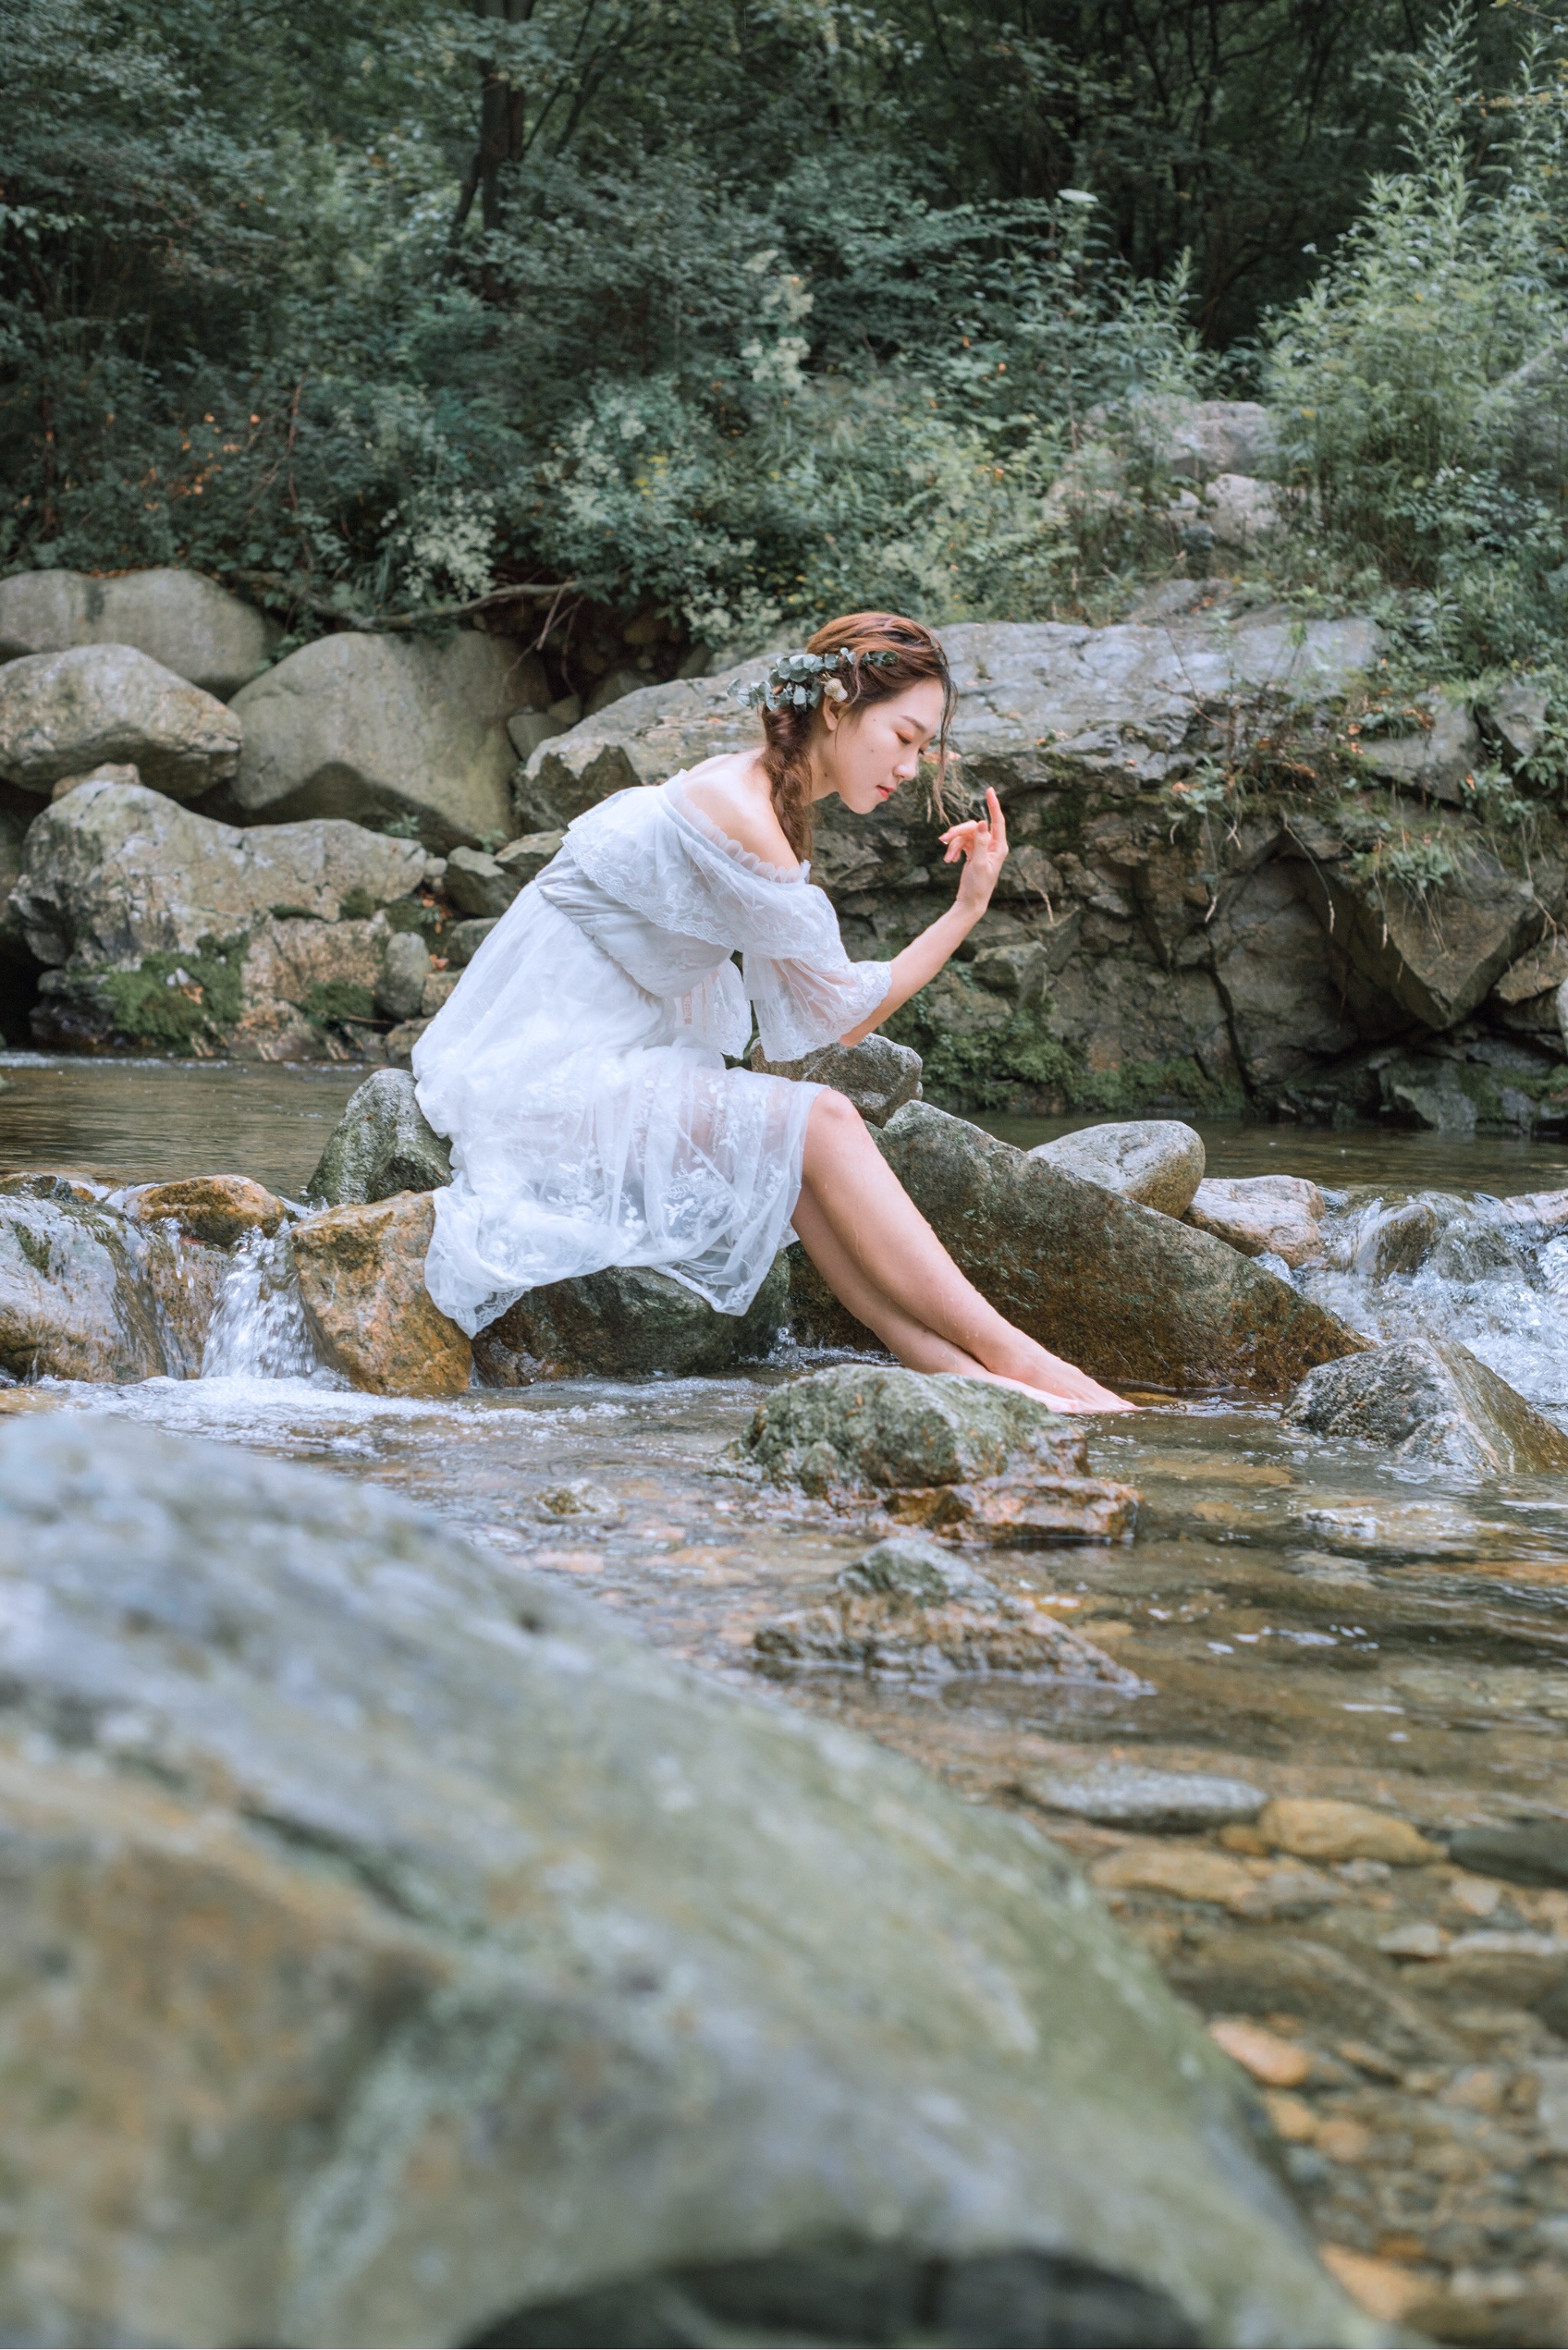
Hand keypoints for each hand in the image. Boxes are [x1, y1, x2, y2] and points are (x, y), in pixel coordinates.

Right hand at [940, 787, 1007, 917]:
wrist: (970, 902)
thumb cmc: (978, 886)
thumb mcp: (978, 863)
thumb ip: (980, 843)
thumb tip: (981, 822)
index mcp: (999, 847)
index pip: (997, 821)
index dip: (993, 805)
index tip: (989, 790)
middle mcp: (992, 845)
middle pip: (973, 828)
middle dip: (958, 832)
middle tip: (943, 838)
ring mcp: (982, 848)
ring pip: (965, 835)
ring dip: (954, 844)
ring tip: (948, 858)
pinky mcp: (973, 852)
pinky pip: (961, 843)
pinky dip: (954, 850)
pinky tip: (949, 860)